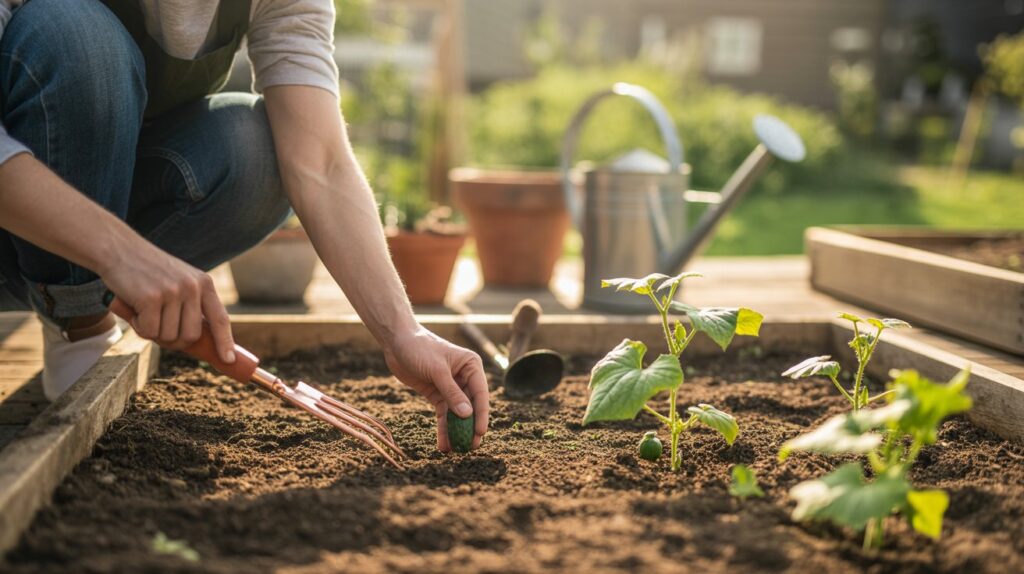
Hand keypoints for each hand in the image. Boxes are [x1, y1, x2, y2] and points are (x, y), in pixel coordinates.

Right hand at [98, 242, 234, 362]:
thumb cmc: (148, 271)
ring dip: (152, 331)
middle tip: (158, 326)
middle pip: (191, 336)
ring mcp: (173, 292)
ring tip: (144, 309)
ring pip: (168, 336)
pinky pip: (149, 331)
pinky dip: (138, 326)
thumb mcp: (179, 281)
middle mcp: (192, 287)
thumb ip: (191, 306)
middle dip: (174, 340)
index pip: (220, 319)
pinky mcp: (151, 298)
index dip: (225, 342)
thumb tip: (197, 341)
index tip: (228, 360)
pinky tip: (134, 308)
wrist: (118, 249)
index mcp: (204, 283)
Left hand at [383, 326, 488, 451]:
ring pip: (456, 413)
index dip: (481, 415)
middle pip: (470, 406)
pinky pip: (443, 414)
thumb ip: (452, 393)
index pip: (480, 394)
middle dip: (469, 427)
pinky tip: (443, 444)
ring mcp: (451, 387)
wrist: (397, 342)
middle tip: (470, 447)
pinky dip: (443, 428)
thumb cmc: (420, 348)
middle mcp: (465, 377)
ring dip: (456, 431)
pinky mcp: (437, 393)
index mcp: (471, 366)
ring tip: (456, 450)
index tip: (479, 433)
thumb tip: (467, 415)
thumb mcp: (437, 371)